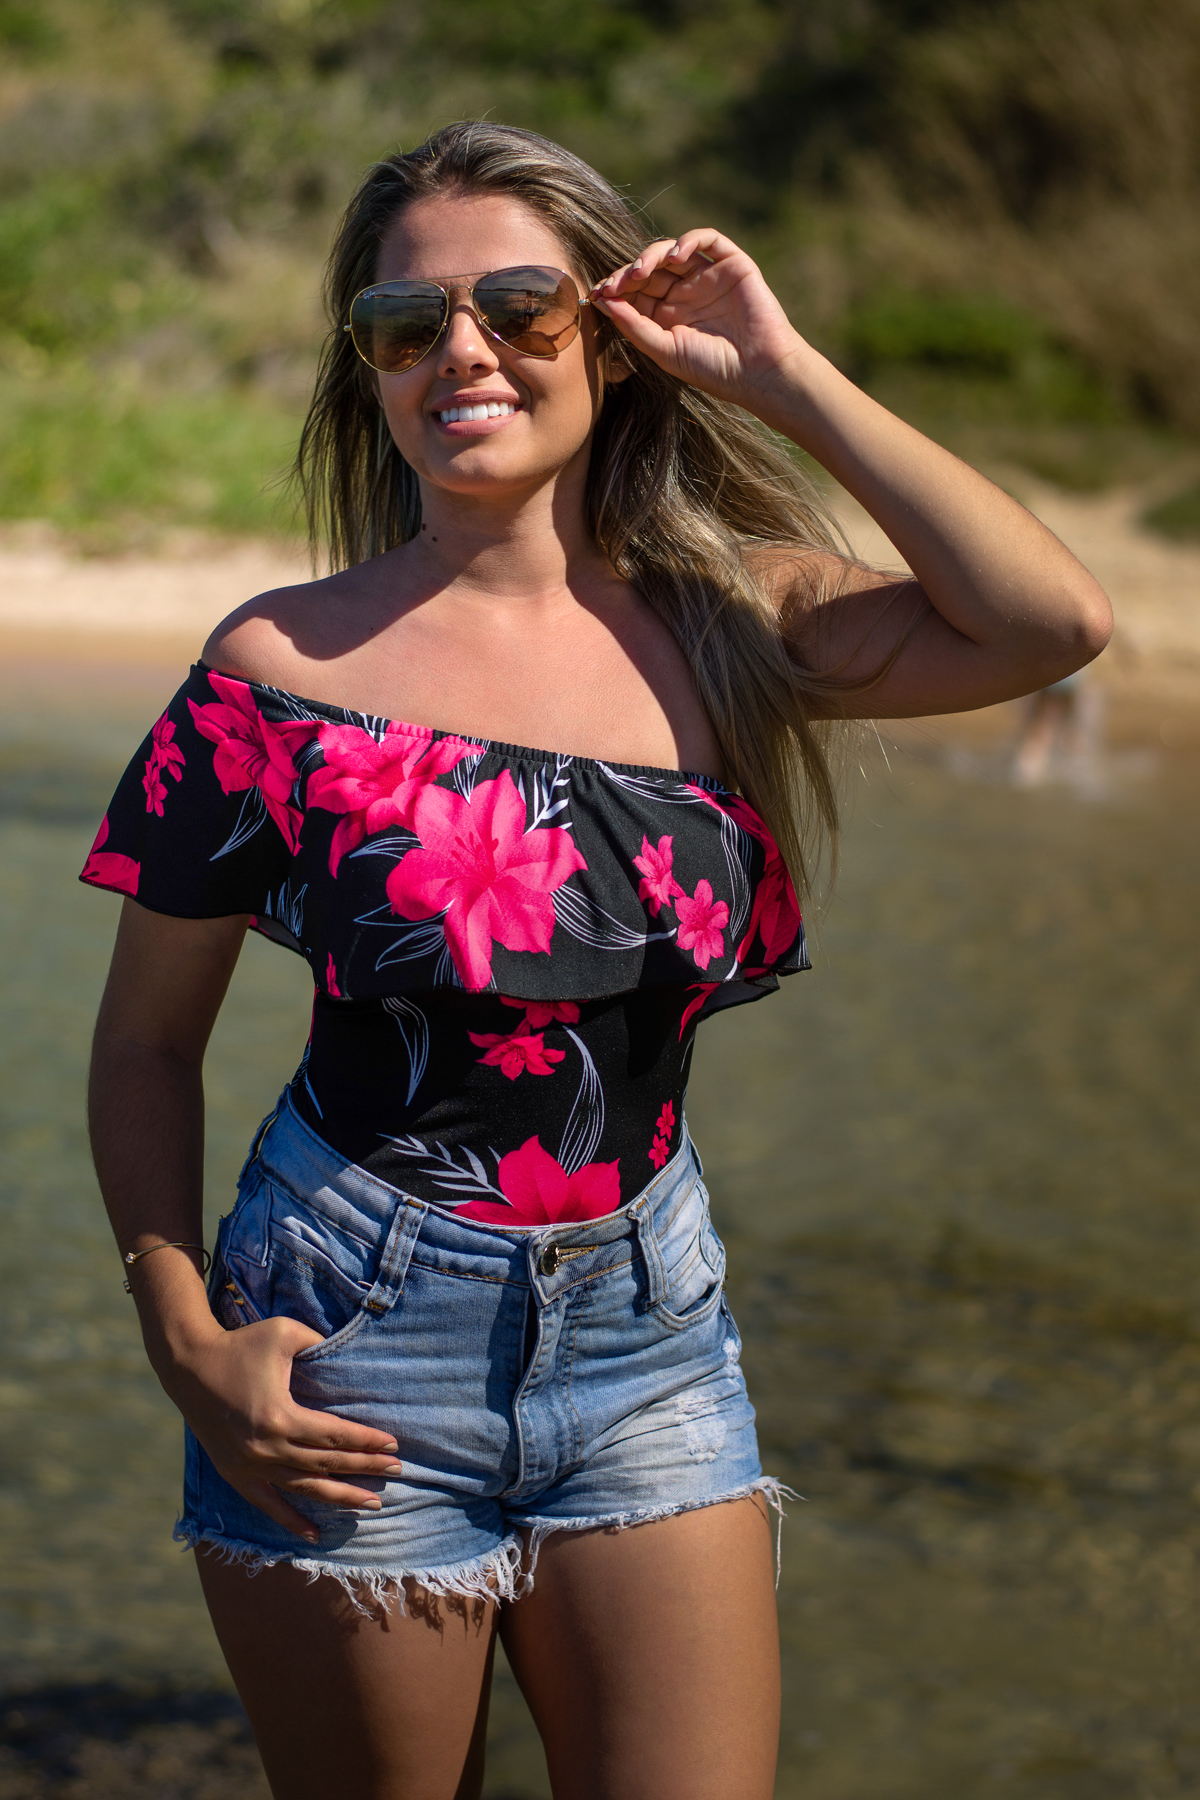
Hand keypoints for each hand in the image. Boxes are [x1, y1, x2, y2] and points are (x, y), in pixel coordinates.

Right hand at [164, 1315, 404, 1542]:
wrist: (189, 1366)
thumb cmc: (241, 1344)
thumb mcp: (285, 1333)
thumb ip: (320, 1344)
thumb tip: (348, 1355)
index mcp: (282, 1416)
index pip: (335, 1436)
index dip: (366, 1442)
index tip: (392, 1445)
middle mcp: (267, 1448)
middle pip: (327, 1464)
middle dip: (364, 1468)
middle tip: (397, 1470)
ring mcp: (250, 1465)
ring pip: (304, 1488)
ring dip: (340, 1496)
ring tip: (371, 1503)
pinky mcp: (235, 1473)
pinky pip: (267, 1503)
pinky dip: (291, 1520)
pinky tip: (315, 1534)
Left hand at [590, 230, 808, 409]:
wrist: (758, 372)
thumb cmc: (712, 368)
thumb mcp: (664, 350)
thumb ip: (634, 326)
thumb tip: (603, 301)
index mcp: (668, 315)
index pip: (636, 292)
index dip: (615, 289)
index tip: (597, 295)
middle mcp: (686, 293)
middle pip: (650, 270)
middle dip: (628, 274)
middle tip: (615, 284)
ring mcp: (708, 277)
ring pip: (673, 251)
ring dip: (651, 255)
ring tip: (640, 271)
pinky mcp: (731, 265)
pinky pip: (708, 240)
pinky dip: (689, 239)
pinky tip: (676, 255)